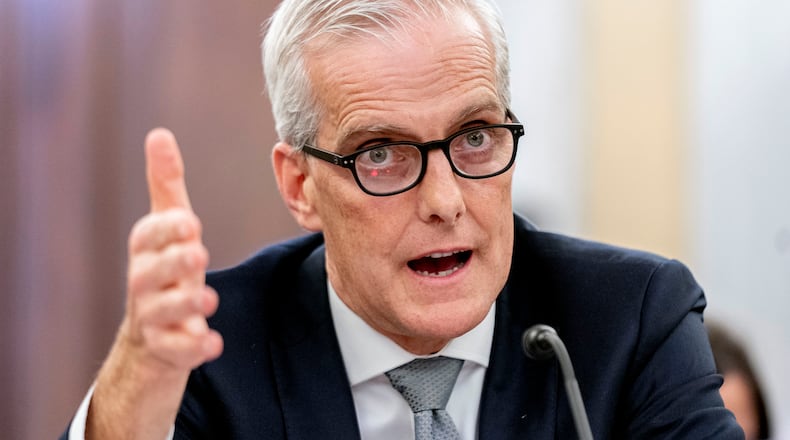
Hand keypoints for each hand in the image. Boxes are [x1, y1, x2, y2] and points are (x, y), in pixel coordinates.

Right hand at [87, 129, 222, 438]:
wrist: (153, 339)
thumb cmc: (166, 272)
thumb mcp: (169, 231)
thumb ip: (166, 187)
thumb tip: (160, 134)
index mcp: (147, 253)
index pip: (147, 237)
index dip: (165, 229)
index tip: (189, 221)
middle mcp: (144, 285)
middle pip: (150, 274)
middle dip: (174, 262)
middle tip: (199, 251)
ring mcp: (153, 320)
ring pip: (161, 312)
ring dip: (186, 302)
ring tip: (210, 297)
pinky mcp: (168, 350)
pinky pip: (177, 352)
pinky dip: (194, 347)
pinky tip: (213, 343)